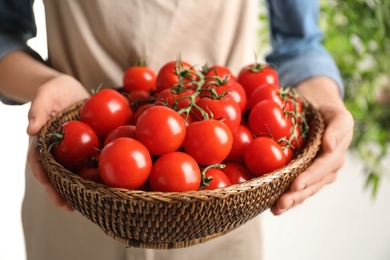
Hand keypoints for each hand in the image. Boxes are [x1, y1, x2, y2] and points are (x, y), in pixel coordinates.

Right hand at [26, 74, 89, 211]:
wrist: (72, 90)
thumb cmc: (55, 90)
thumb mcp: (45, 94)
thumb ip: (38, 109)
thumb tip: (30, 129)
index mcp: (43, 140)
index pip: (38, 159)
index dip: (42, 172)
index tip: (46, 183)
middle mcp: (56, 150)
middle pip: (56, 173)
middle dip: (59, 191)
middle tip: (66, 207)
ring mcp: (71, 152)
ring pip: (73, 173)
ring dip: (79, 189)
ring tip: (86, 205)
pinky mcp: (87, 149)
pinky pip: (91, 163)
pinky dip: (96, 174)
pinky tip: (106, 185)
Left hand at [271, 77, 353, 214]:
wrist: (318, 109)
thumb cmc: (328, 112)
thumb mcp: (338, 115)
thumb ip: (338, 128)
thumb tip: (330, 146)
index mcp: (334, 156)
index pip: (322, 169)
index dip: (309, 178)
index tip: (295, 185)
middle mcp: (326, 169)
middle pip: (311, 186)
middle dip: (296, 196)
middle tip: (281, 203)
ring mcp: (315, 174)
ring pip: (303, 191)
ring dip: (290, 201)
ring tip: (276, 209)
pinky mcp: (303, 174)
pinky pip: (296, 188)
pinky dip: (286, 196)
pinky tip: (272, 206)